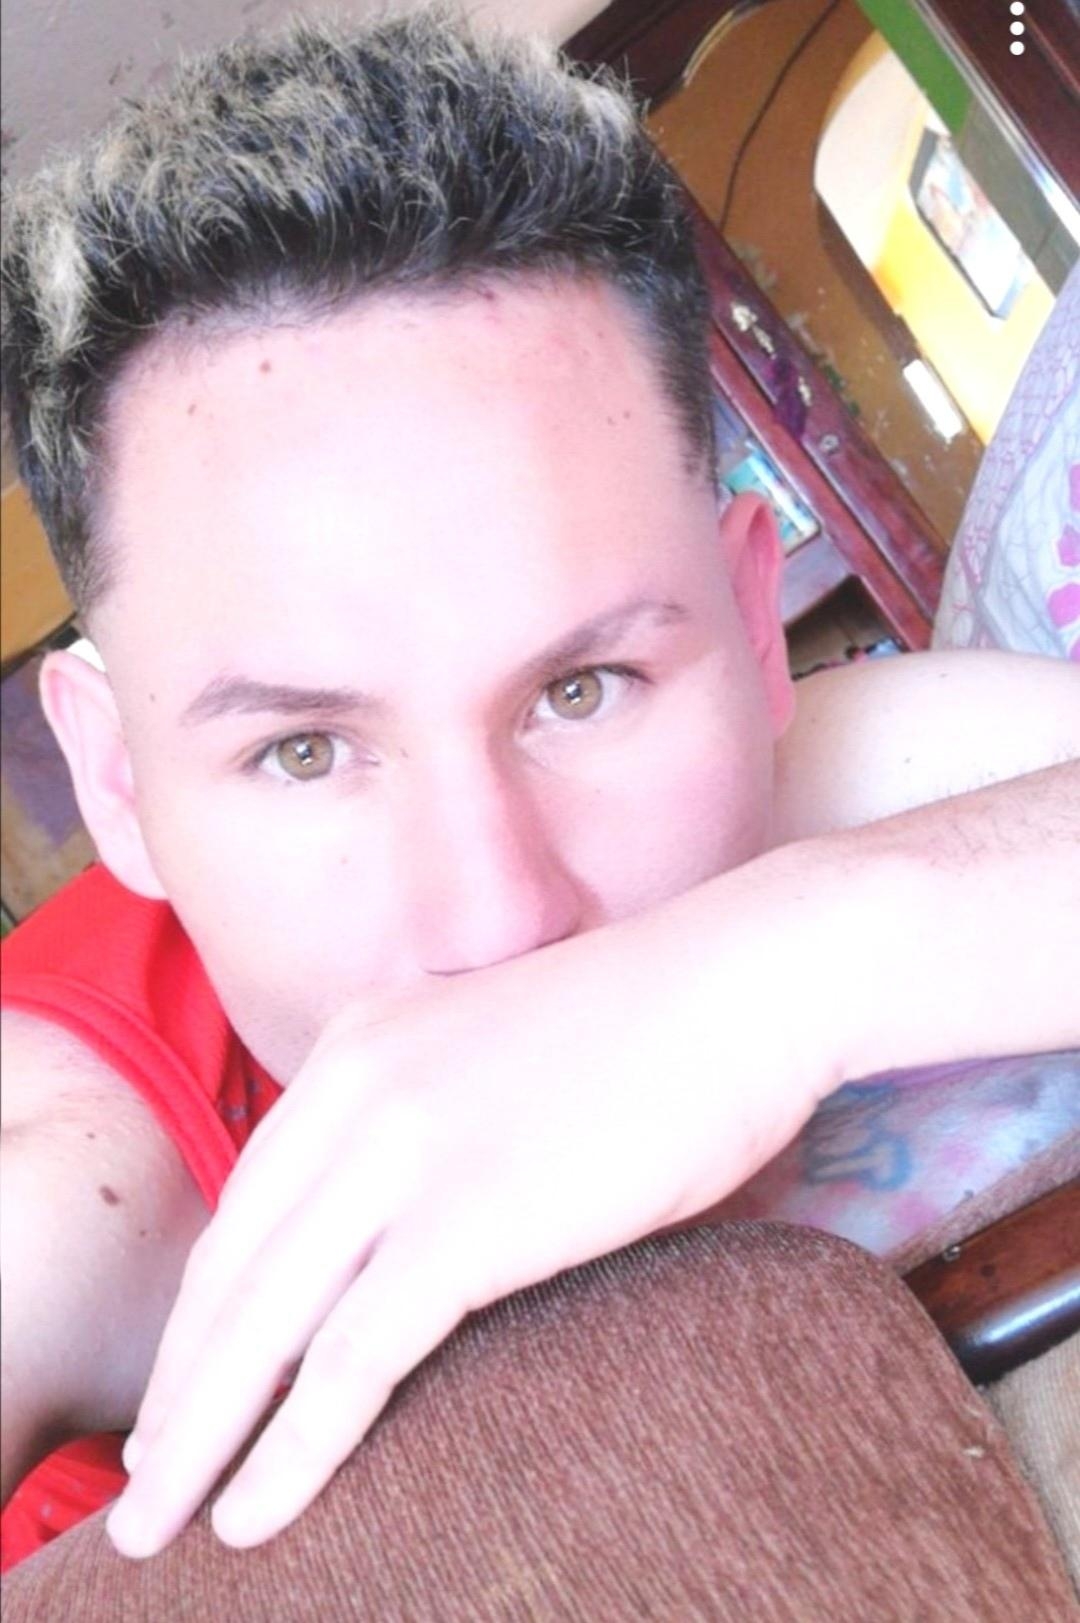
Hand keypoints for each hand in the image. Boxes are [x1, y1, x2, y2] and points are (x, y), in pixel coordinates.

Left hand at [105, 858, 836, 1557]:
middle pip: (233, 1265)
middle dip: (179, 1386)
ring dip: (204, 1438)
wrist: (745, 981)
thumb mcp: (502, 1053)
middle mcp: (355, 1088)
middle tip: (146, 1479)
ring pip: (266, 1321)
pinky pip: (352, 1356)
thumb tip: (417, 1219)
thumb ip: (437, 1112)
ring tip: (160, 1526)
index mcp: (358, 1045)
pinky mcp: (467, 1215)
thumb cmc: (658, 1029)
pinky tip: (259, 1514)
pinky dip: (293, 1449)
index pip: (248, 1201)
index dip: (204, 1308)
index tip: (184, 1384)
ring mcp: (405, 1148)